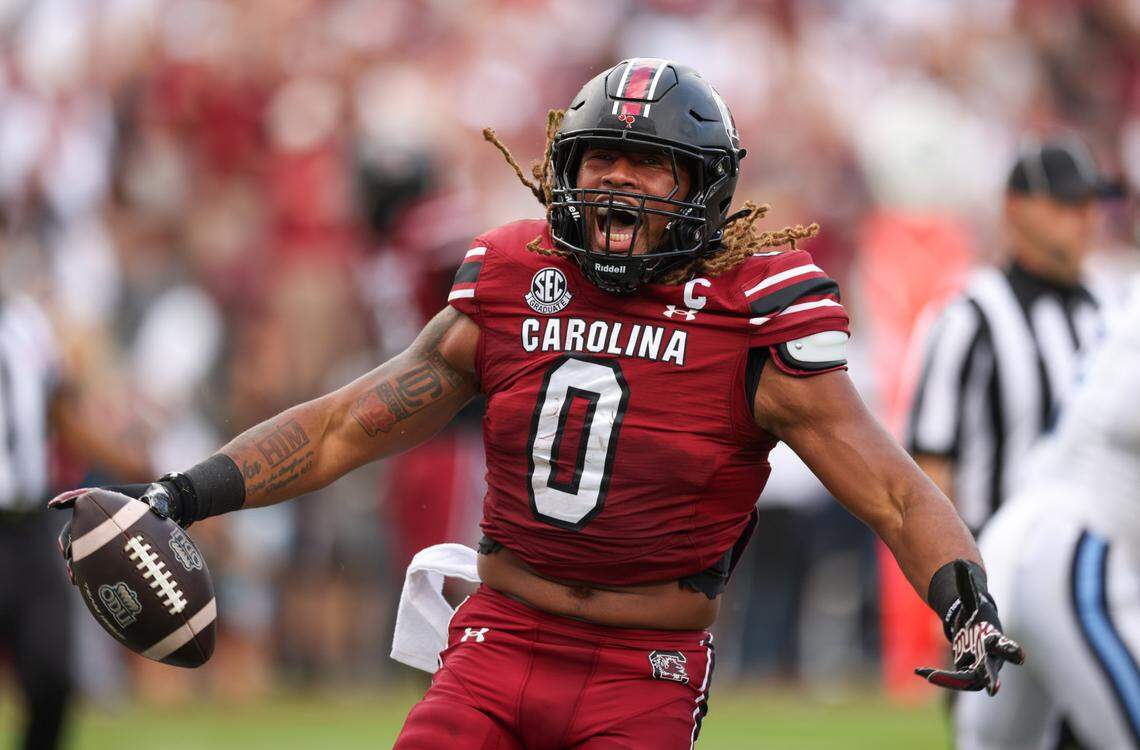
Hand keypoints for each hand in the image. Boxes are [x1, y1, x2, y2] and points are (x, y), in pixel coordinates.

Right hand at [48, 481, 187, 583]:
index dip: (67, 499)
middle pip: (76, 526)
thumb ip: (156, 501)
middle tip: (67, 554)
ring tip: (73, 575)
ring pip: (80, 544)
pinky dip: (84, 566)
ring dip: (73, 559)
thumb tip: (156, 507)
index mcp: (107, 497)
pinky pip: (90, 554)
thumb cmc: (160, 499)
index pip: (83, 497)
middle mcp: (100, 512)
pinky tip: (80, 581)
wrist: (166, 508)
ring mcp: (101, 527)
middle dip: (68, 539)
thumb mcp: (159, 498)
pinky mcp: (105, 541)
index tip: (54, 504)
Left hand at [915, 560, 1024, 694]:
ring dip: (951, 680)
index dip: (1011, 650)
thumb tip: (959, 562)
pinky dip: (939, 677)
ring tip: (930, 675)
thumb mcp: (970, 600)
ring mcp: (980, 671)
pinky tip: (920, 671)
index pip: (1005, 645)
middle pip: (992, 670)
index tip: (1020, 656)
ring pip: (968, 681)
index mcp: (994, 640)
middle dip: (992, 678)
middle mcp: (991, 660)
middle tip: (993, 689)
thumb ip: (965, 583)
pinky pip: (953, 681)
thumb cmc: (976, 616)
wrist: (977, 634)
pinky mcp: (967, 677)